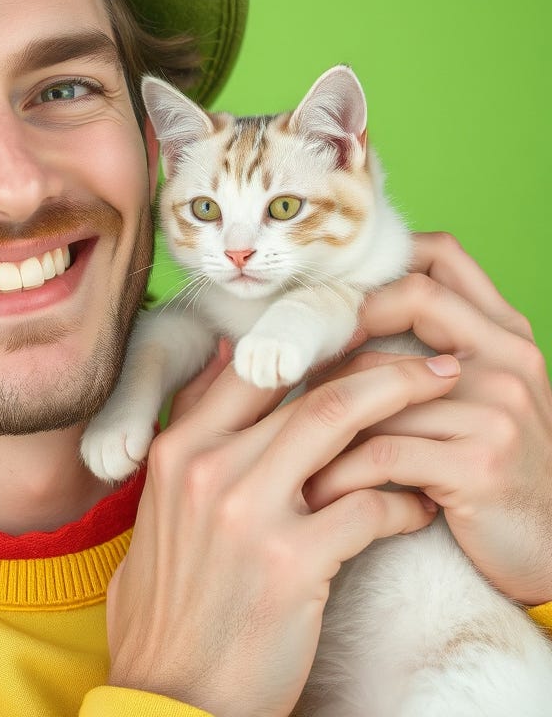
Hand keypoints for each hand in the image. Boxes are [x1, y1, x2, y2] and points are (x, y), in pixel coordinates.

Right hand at [105, 346, 459, 716]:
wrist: (169, 692)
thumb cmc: (169, 603)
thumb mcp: (158, 505)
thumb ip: (189, 433)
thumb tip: (222, 359)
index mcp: (177, 449)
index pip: (252, 369)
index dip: (313, 344)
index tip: (359, 335)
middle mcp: (208, 467)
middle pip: (309, 388)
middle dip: (381, 368)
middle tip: (430, 364)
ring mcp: (247, 512)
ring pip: (341, 425)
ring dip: (403, 409)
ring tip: (443, 405)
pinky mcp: (291, 564)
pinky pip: (366, 508)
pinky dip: (402, 502)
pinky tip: (418, 507)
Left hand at [304, 232, 551, 605]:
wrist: (547, 552)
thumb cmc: (486, 471)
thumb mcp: (469, 398)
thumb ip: (420, 354)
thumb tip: (329, 323)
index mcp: (503, 334)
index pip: (444, 256)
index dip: (380, 261)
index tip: (327, 293)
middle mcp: (509, 358)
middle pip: (413, 298)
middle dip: (343, 329)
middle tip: (290, 364)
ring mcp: (498, 409)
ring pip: (380, 385)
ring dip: (323, 416)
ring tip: (282, 437)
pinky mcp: (480, 464)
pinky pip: (383, 450)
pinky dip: (339, 471)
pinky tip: (316, 488)